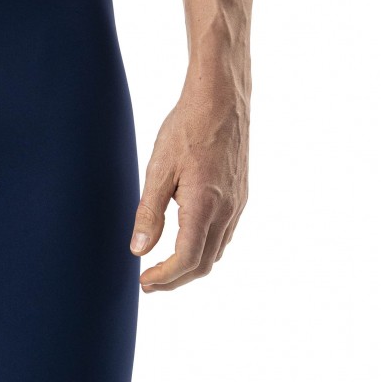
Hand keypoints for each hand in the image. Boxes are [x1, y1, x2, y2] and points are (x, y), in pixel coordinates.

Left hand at [129, 85, 247, 290]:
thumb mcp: (158, 169)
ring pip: (217, 251)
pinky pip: (225, 233)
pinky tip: (187, 238)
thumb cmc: (187, 128)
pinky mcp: (241, 194)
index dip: (165, 277)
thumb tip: (139, 249)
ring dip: (192, 265)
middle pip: (204, 263)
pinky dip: (205, 246)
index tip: (144, 282)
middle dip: (176, 278)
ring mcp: (238, 204)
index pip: (187, 260)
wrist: (221, 99)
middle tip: (149, 281)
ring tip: (164, 265)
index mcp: (205, 206)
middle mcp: (227, 210)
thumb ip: (149, 213)